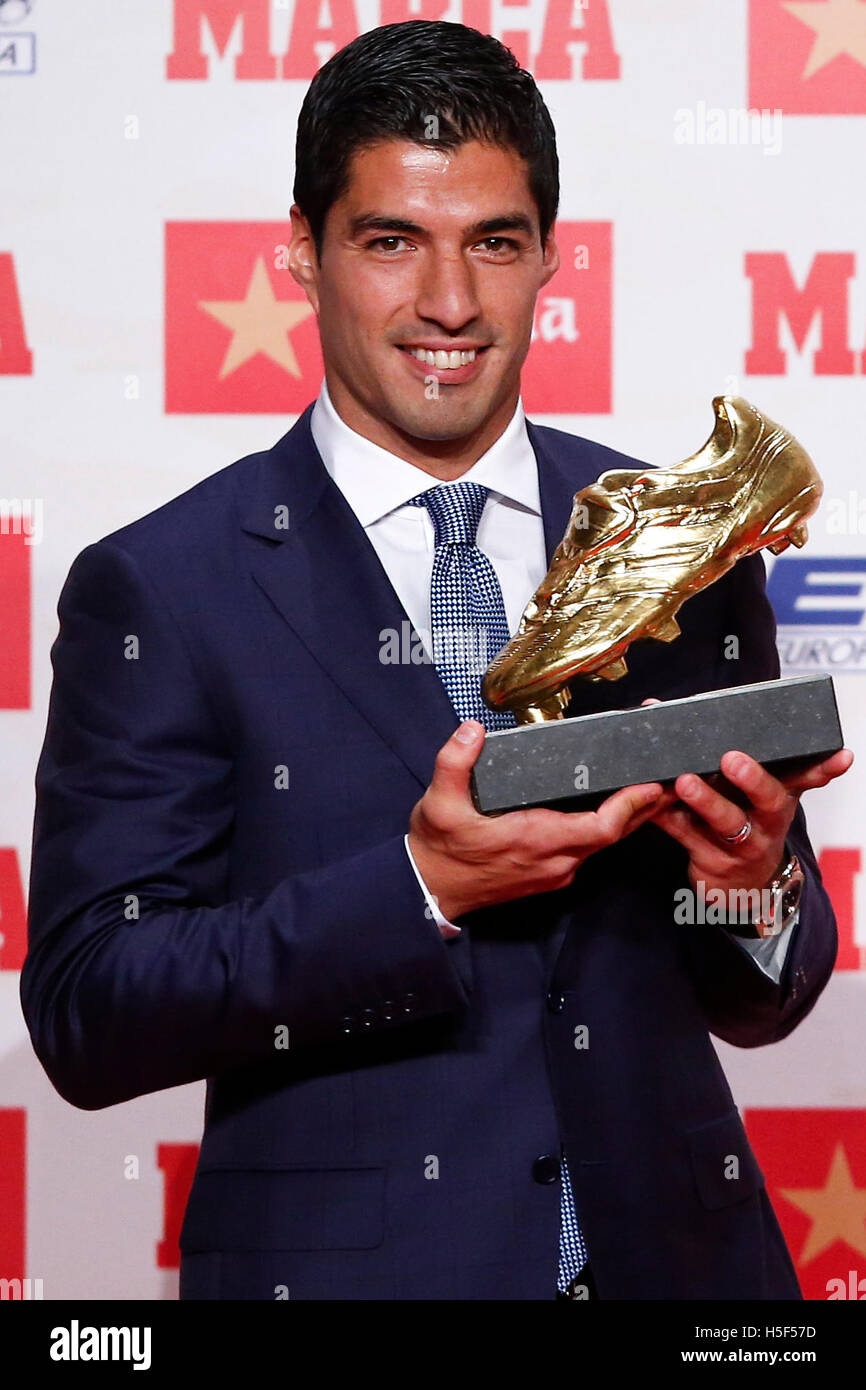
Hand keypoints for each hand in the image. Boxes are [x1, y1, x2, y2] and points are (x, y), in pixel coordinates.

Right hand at [408, 720, 670, 920]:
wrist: (431, 890)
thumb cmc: (439, 848)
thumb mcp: (438, 803)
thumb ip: (454, 764)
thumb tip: (471, 731)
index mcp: (536, 841)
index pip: (600, 828)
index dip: (630, 806)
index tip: (652, 783)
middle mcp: (555, 861)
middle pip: (613, 834)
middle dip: (642, 807)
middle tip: (667, 775)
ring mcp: (554, 872)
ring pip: (603, 843)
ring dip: (627, 817)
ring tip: (649, 785)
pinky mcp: (549, 874)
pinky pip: (588, 848)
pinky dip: (607, 827)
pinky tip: (611, 806)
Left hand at [638, 698, 853, 894]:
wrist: (741, 885)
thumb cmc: (742, 820)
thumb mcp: (752, 792)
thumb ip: (728, 755)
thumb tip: (660, 705)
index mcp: (780, 796)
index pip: (808, 777)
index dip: (826, 767)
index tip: (842, 756)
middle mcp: (767, 820)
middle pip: (768, 799)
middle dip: (752, 778)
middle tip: (733, 758)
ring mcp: (741, 844)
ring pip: (725, 822)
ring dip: (705, 800)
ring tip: (684, 781)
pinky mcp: (711, 859)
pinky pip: (686, 834)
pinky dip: (666, 816)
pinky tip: (650, 801)